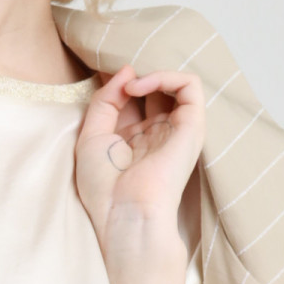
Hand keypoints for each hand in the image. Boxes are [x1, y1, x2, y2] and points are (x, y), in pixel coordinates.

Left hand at [74, 64, 204, 258]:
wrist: (125, 213)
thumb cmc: (104, 186)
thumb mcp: (91, 135)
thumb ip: (105, 100)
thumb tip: (127, 69)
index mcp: (133, 136)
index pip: (131, 95)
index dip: (116, 81)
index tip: (99, 77)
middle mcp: (156, 130)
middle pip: (152, 87)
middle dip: (133, 75)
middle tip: (117, 82)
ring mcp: (175, 128)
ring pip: (174, 83)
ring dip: (150, 73)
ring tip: (130, 87)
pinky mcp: (192, 127)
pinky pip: (190, 85)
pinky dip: (166, 76)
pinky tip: (139, 88)